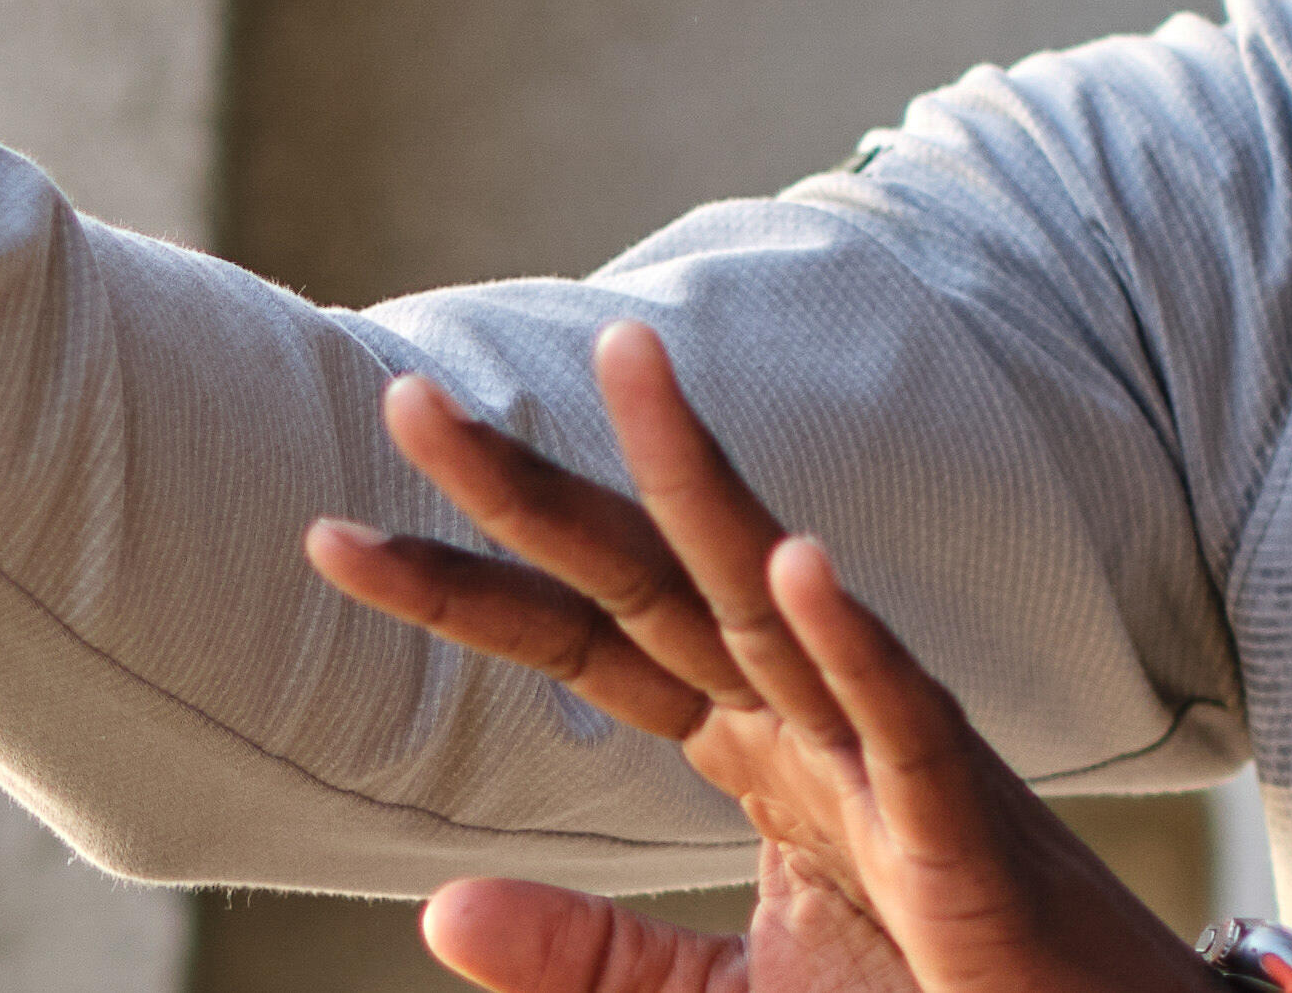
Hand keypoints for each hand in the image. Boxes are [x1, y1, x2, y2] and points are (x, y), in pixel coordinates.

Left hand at [300, 326, 1222, 992]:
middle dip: (532, 492)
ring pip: (771, 597)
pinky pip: (902, 711)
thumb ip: (590, 955)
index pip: (585, 641)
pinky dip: (850, 636)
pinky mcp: (963, 819)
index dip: (465, 592)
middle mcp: (810, 714)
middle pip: (649, 579)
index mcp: (755, 744)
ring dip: (698, 482)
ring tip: (624, 360)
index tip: (328, 537)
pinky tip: (794, 559)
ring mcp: (889, 752)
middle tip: (407, 401)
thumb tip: (437, 907)